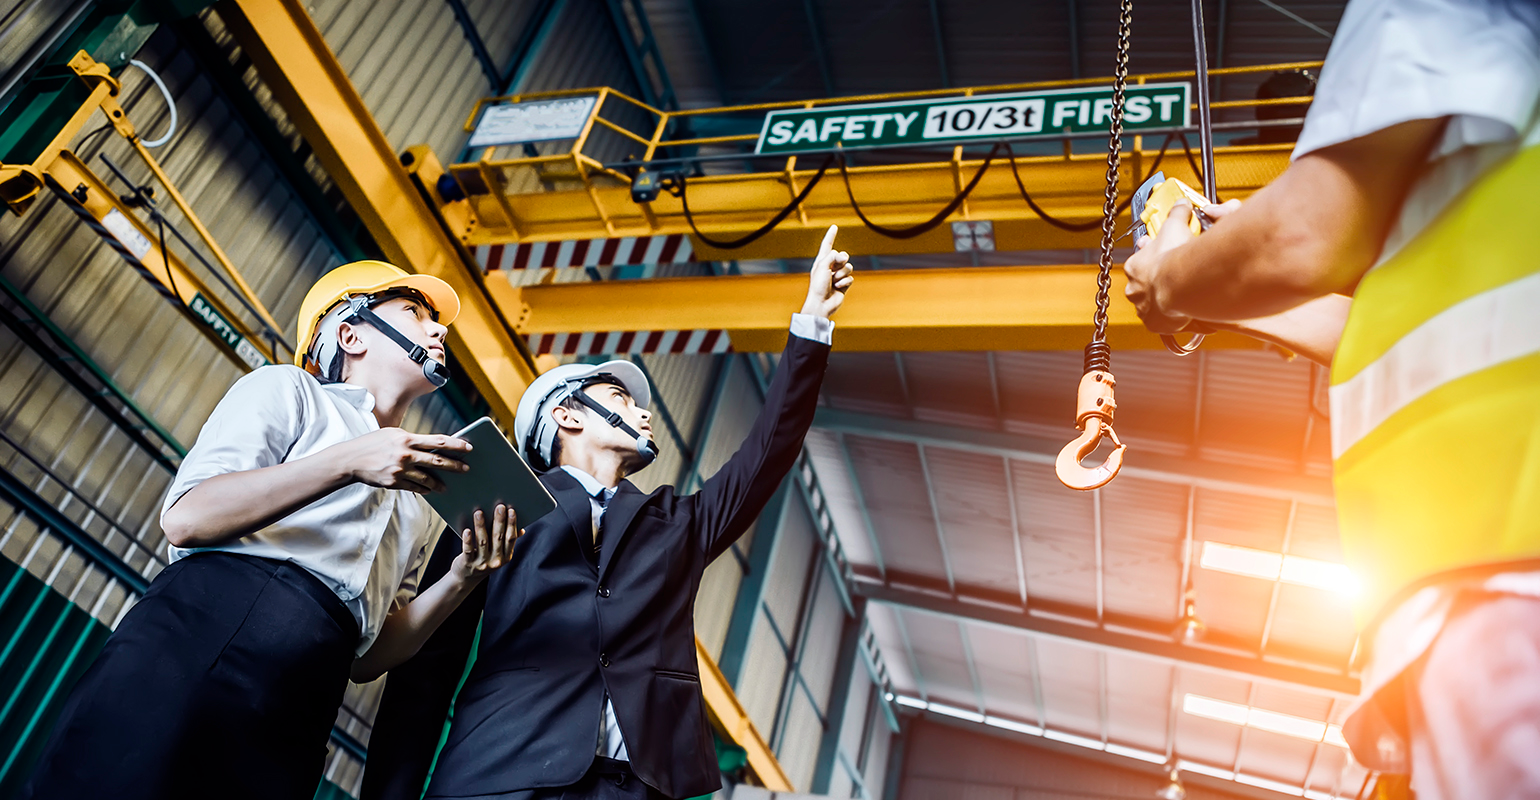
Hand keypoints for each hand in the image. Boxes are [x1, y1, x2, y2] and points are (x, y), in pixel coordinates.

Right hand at [334, 428, 470, 493]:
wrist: (350, 459)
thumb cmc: (372, 444)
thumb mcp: (392, 434)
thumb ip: (411, 440)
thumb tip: (432, 446)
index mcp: (406, 439)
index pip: (437, 441)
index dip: (455, 445)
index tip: (468, 447)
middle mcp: (405, 454)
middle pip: (437, 461)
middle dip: (454, 465)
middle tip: (466, 468)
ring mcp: (399, 470)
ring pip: (427, 478)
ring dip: (439, 483)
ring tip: (447, 485)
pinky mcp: (393, 482)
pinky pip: (414, 488)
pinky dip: (424, 489)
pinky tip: (430, 489)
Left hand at [452, 504, 520, 582]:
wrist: (466, 579)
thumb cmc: (484, 561)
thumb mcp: (499, 554)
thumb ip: (508, 542)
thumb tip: (521, 529)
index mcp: (506, 556)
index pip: (510, 538)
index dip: (512, 524)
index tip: (511, 510)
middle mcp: (496, 561)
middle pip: (498, 538)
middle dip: (499, 521)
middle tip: (499, 507)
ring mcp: (482, 563)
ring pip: (482, 542)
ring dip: (481, 526)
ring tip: (479, 512)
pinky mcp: (468, 564)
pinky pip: (468, 550)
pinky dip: (467, 540)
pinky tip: (467, 530)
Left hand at [801, 225, 853, 318]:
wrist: (821, 304)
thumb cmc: (818, 286)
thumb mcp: (822, 266)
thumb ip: (832, 256)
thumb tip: (842, 256)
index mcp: (822, 261)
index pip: (827, 245)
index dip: (831, 235)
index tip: (834, 226)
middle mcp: (830, 266)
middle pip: (843, 255)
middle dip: (841, 260)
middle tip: (835, 266)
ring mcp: (837, 275)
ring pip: (848, 267)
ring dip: (842, 274)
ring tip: (834, 281)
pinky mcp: (844, 284)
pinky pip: (850, 278)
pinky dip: (845, 282)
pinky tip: (838, 288)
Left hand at [1124, 199, 1239, 333]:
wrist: (1181, 285)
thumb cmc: (1173, 257)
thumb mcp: (1175, 226)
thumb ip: (1177, 213)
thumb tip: (1180, 203)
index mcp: (1135, 266)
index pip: (1139, 262)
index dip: (1152, 259)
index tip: (1161, 257)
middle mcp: (1134, 289)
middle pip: (1143, 285)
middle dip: (1156, 282)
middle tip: (1172, 278)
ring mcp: (1143, 308)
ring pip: (1150, 305)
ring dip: (1162, 301)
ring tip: (1179, 297)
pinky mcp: (1154, 323)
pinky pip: (1160, 322)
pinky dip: (1169, 318)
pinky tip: (1180, 313)